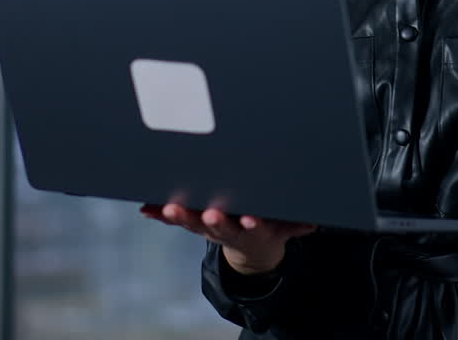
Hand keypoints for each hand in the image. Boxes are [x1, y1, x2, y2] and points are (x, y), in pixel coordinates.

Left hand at [140, 203, 316, 275]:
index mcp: (250, 229)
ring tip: (170, 209)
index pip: (252, 227)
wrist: (250, 250)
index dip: (252, 224)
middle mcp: (227, 230)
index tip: (251, 220)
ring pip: (194, 222)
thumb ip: (294, 225)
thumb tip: (310, 224)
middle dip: (214, 220)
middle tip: (210, 214)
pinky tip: (147, 208)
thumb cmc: (267, 227)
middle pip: (219, 226)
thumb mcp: (283, 228)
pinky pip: (175, 221)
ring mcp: (208, 228)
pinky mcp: (194, 223)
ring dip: (182, 216)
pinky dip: (160, 215)